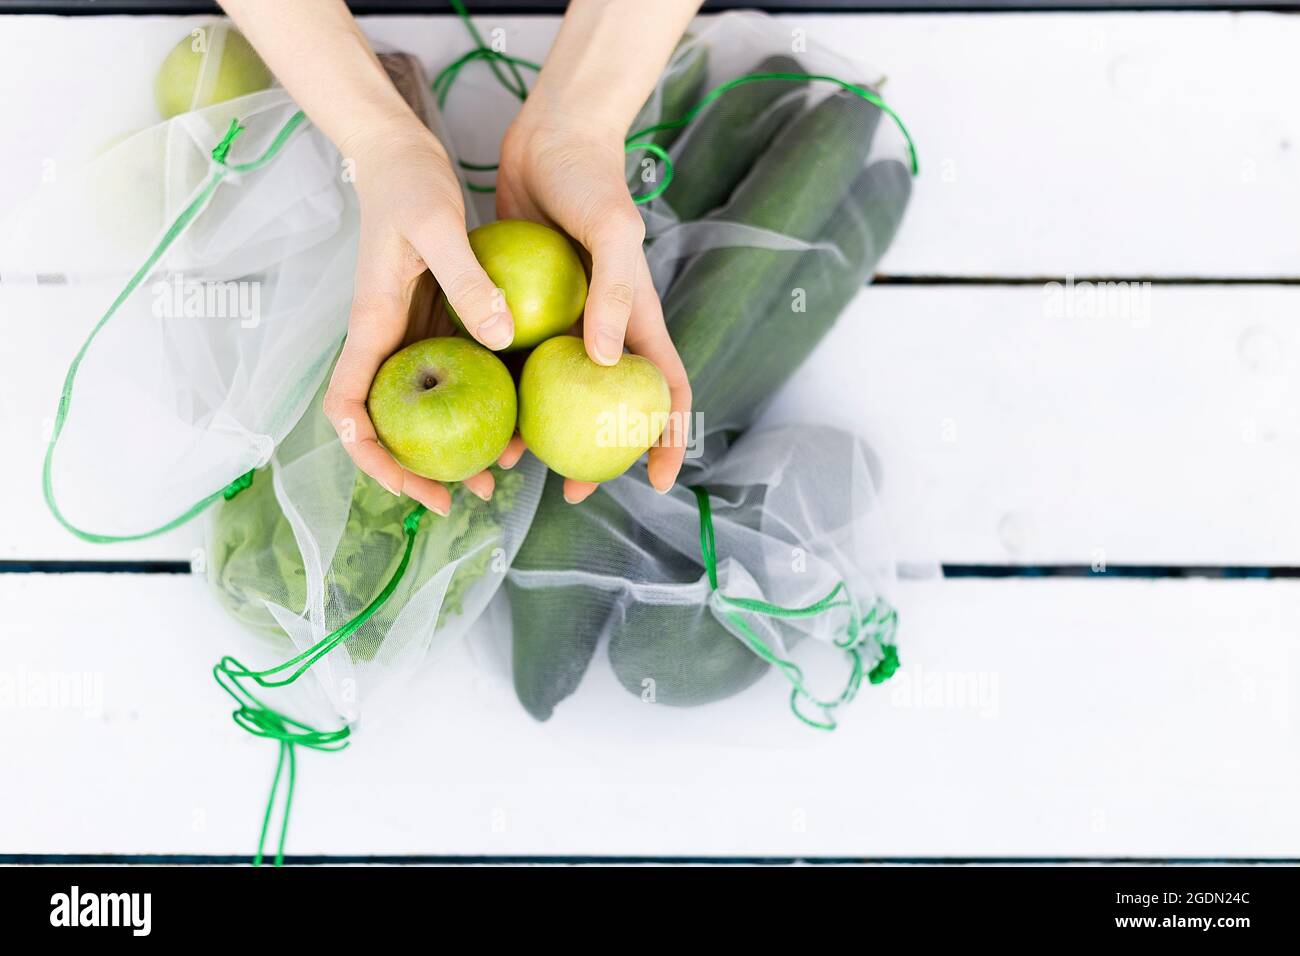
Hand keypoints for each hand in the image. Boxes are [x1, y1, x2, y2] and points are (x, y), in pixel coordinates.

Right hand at [323, 120, 524, 515]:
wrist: (401, 151)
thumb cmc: (409, 181)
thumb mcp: (440, 225)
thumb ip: (467, 280)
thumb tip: (500, 337)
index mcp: (372, 326)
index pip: (348, 408)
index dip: (368, 453)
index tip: (406, 480)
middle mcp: (386, 340)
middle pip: (386, 425)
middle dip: (415, 469)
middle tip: (462, 499)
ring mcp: (408, 334)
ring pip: (419, 409)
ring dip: (449, 447)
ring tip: (497, 475)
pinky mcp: (433, 320)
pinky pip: (449, 376)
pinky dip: (473, 405)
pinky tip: (514, 417)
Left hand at [497, 111, 690, 502]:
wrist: (548, 139)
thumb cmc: (591, 181)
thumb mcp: (613, 233)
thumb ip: (617, 294)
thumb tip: (607, 362)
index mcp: (638, 321)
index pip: (666, 391)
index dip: (669, 440)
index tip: (655, 482)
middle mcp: (606, 332)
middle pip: (612, 410)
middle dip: (602, 456)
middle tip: (577, 492)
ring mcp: (568, 325)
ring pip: (561, 397)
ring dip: (546, 435)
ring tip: (516, 468)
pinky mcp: (529, 312)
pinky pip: (520, 364)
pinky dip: (507, 393)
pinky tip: (480, 413)